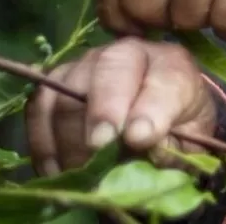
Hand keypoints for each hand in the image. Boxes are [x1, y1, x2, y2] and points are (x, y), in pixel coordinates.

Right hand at [25, 38, 217, 175]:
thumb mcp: (187, 141)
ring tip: (82, 171)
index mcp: (172, 66)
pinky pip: (38, 107)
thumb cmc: (173, 130)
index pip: (165, 79)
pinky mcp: (55, 82)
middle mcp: (129, 54)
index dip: (150, 109)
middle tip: (98, 150)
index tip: (138, 137)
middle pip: (109, 71)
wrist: (150, 121)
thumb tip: (144, 149)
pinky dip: (44, 142)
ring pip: (67, 89)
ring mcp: (87, 64)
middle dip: (101, 112)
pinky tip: (59, 170)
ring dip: (70, 137)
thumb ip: (173, 146)